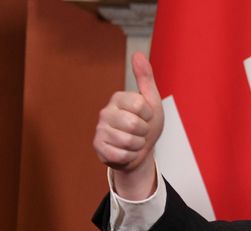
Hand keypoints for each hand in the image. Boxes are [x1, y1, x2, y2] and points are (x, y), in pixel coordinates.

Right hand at [93, 52, 163, 197]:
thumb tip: (138, 54)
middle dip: (144, 132)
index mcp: (119, 98)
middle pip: (134, 125)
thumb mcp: (152, 101)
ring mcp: (100, 129)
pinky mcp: (98, 147)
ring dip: (138, 145)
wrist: (141, 151)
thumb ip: (145, 78)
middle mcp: (106, 111)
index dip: (149, 116)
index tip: (146, 117)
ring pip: (128, 141)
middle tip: (140, 132)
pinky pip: (120, 155)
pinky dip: (129, 156)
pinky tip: (126, 151)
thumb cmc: (147, 125)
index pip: (141, 106)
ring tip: (134, 141)